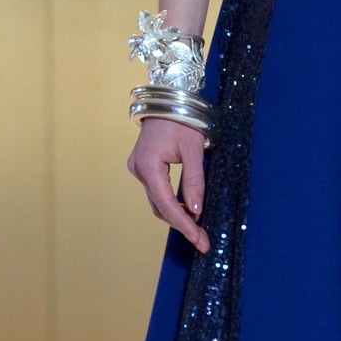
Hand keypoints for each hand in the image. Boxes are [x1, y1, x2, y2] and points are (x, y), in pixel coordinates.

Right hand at [128, 120, 210, 252]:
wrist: (168, 99)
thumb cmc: (183, 119)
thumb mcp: (193, 149)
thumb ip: (194, 181)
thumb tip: (196, 210)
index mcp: (148, 166)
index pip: (167, 204)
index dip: (184, 224)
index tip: (198, 240)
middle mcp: (138, 170)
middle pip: (160, 207)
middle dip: (181, 224)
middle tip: (202, 241)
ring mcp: (138, 169)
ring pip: (157, 201)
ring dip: (176, 215)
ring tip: (197, 230)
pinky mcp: (143, 167)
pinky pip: (157, 192)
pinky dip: (171, 203)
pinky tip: (187, 211)